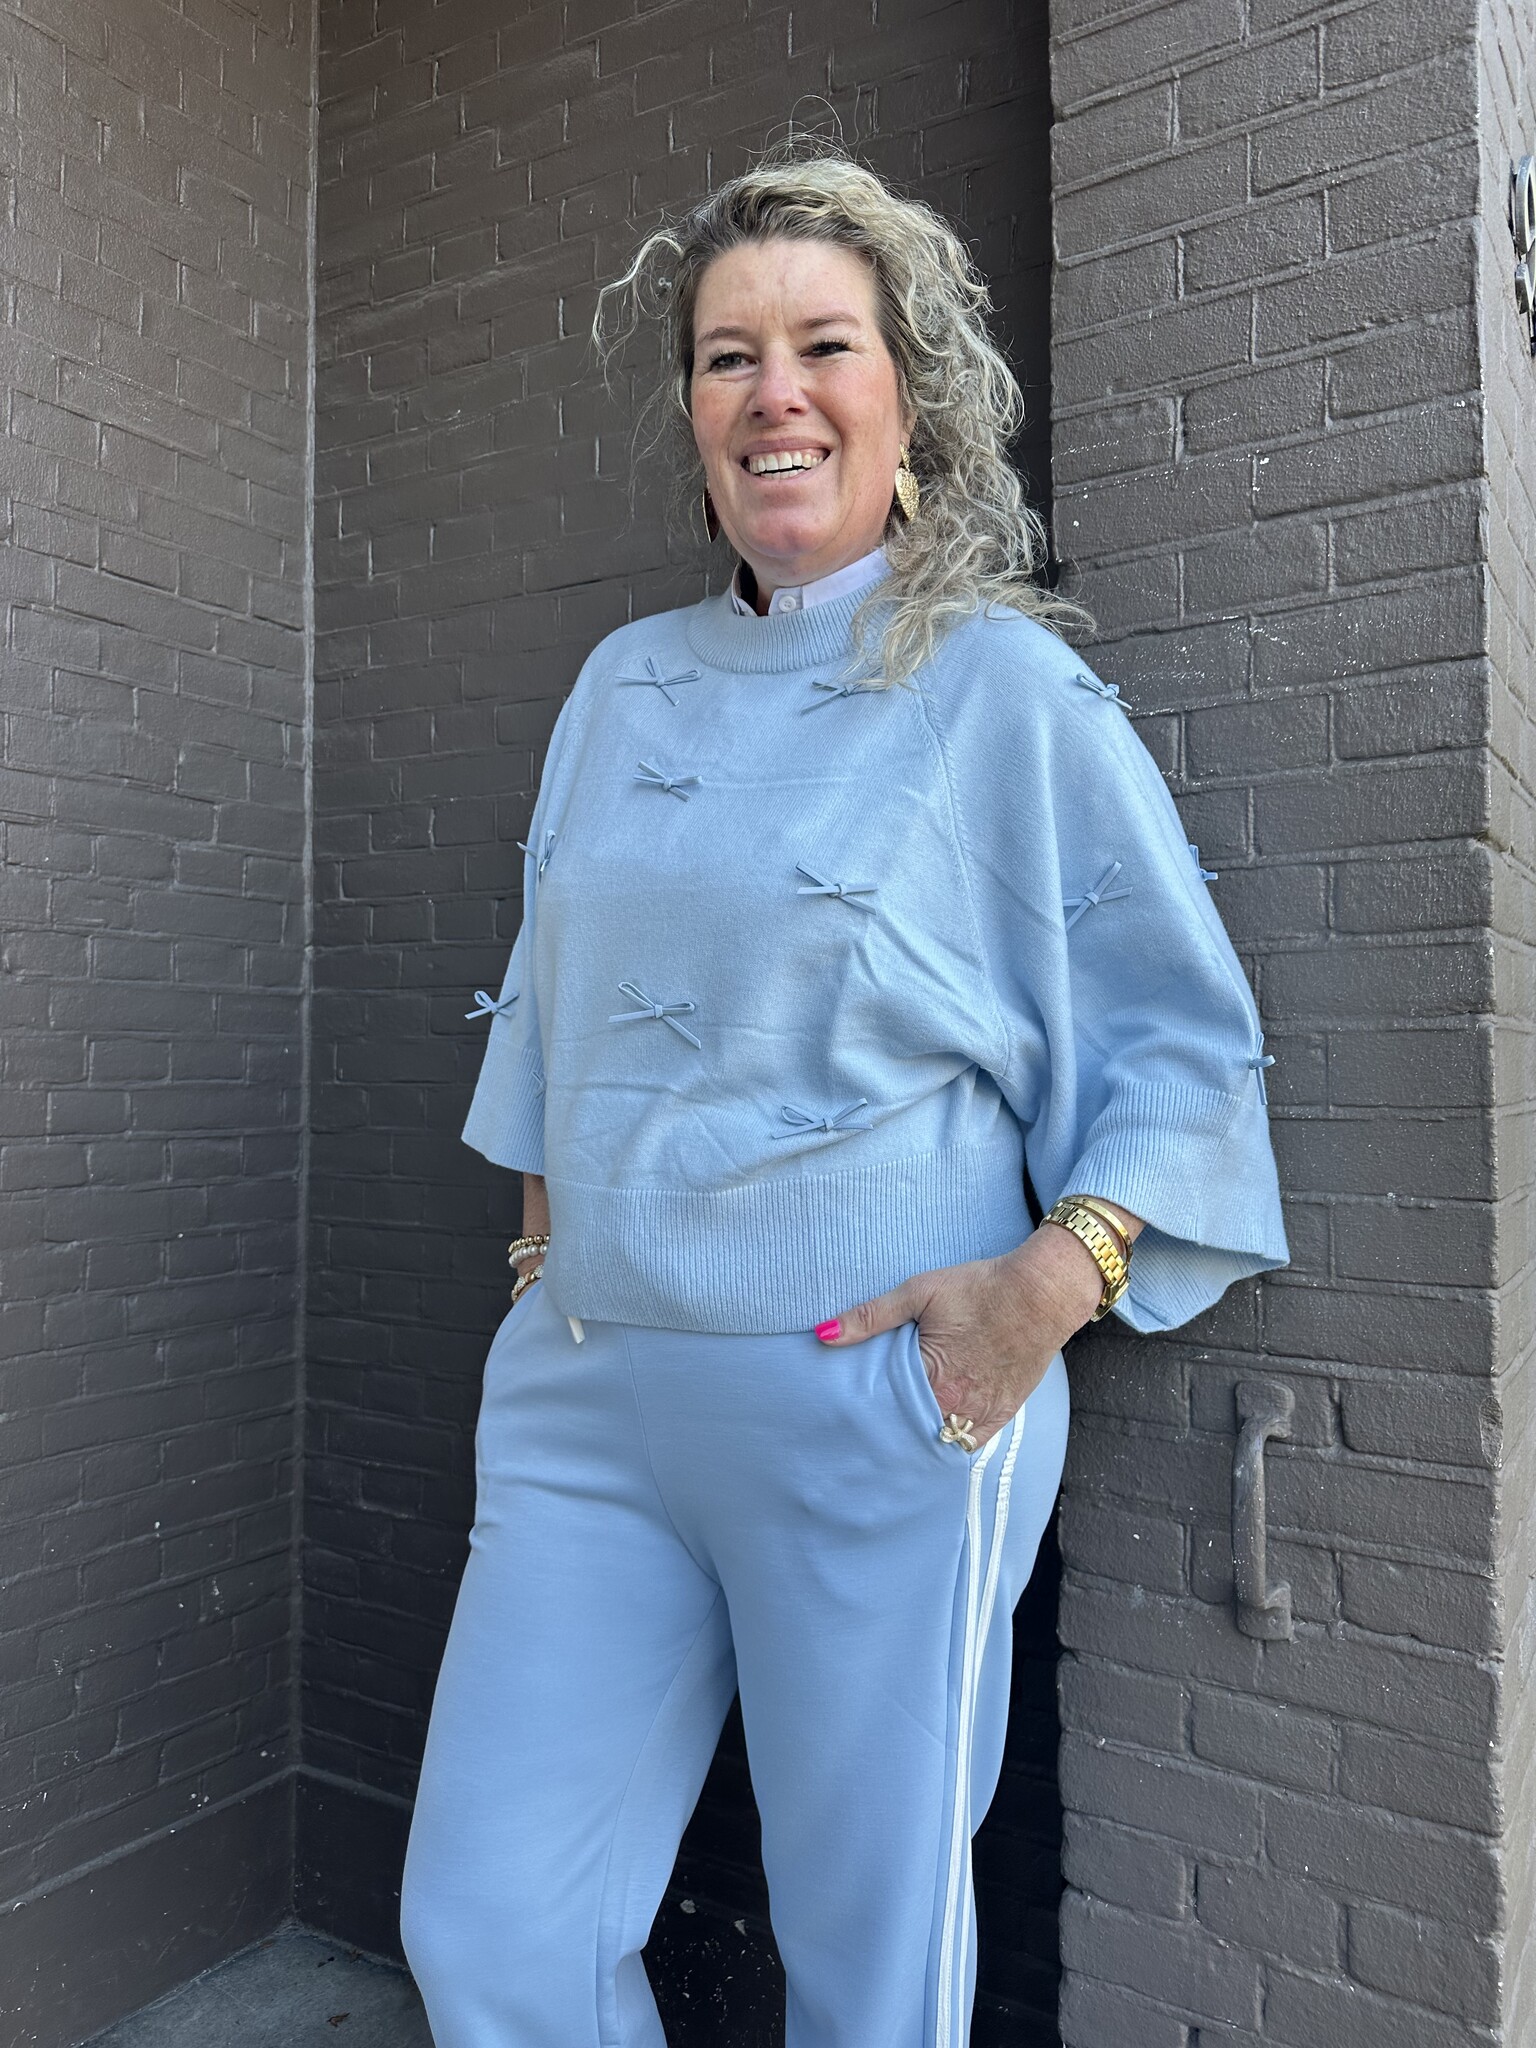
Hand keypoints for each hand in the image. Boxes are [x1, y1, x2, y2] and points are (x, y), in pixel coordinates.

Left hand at [813, 1225, 1112, 1448]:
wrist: (1041, 1293)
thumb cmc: (979, 1288)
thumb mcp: (919, 1292)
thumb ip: (870, 1316)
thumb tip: (822, 1334)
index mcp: (929, 1377)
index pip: (883, 1411)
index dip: (862, 1417)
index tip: (842, 1422)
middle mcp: (954, 1404)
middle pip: (907, 1432)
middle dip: (885, 1435)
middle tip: (858, 1440)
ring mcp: (981, 1413)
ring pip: (938, 1443)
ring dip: (915, 1442)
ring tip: (887, 1447)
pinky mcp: (1002, 1414)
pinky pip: (970, 1444)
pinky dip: (949, 1445)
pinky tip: (929, 1444)